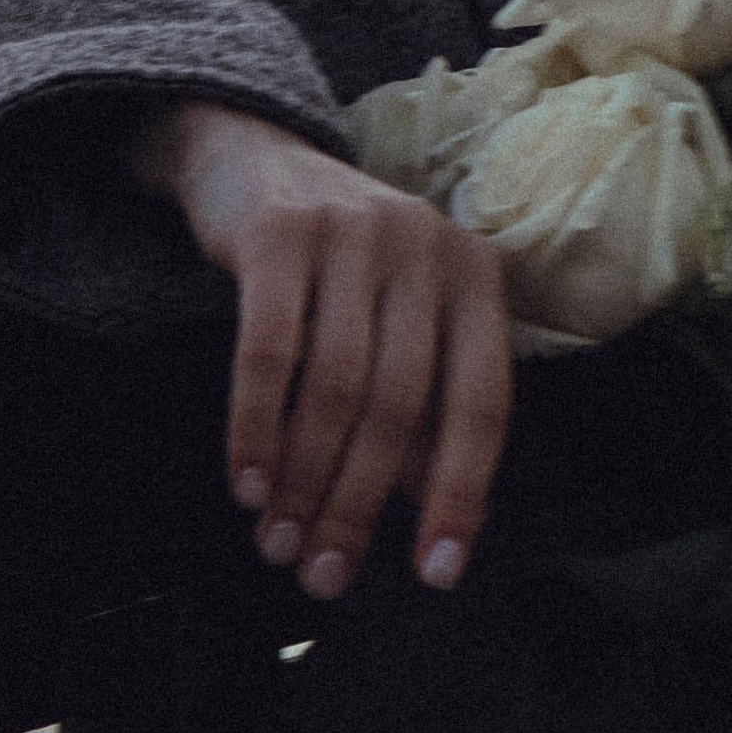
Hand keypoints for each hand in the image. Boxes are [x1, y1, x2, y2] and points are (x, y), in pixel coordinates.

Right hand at [132, 101, 511, 602]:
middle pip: (401, 404)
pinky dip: (256, 428)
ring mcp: (352, 231)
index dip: (463, 493)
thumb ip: (422, 408)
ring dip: (304, 481)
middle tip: (324, 573)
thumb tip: (432, 516)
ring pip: (335, 385)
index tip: (436, 571)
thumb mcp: (399, 319)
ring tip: (278, 541)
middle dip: (359, 505)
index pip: (483, 401)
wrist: (255, 158)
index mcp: (473, 274)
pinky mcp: (279, 231)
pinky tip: (248, 482)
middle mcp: (424, 245)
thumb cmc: (341, 266)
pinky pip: (268, 351)